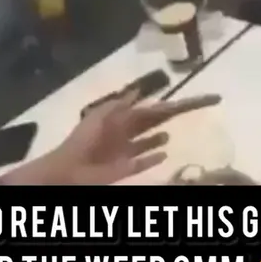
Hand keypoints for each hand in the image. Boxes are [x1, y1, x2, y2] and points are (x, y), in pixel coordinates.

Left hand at [44, 91, 221, 185]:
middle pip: (154, 121)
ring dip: (158, 137)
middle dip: (171, 115)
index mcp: (122, 117)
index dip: (172, 103)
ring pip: (147, 142)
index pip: (152, 108)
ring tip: (170, 133)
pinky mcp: (125, 168)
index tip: (192, 97)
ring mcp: (126, 151)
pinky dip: (152, 157)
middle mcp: (127, 132)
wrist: (68, 169)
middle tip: (192, 109)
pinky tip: (164, 153)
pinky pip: (143, 162)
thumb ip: (119, 105)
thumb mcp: (100, 116)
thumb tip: (138, 92)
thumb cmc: (83, 140)